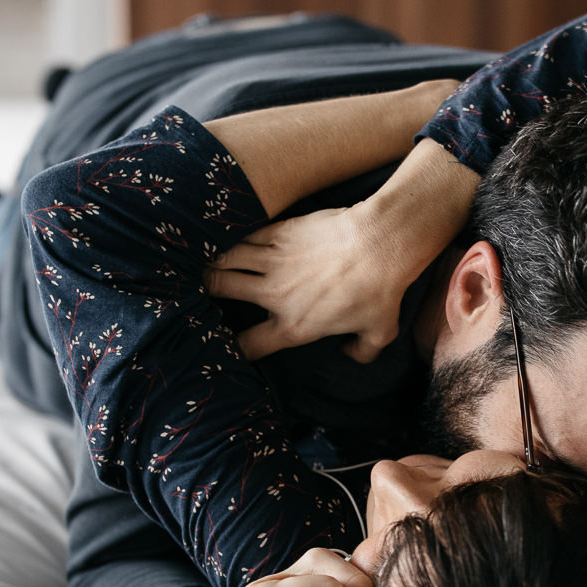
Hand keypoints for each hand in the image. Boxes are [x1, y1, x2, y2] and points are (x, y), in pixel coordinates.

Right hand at [205, 206, 414, 362]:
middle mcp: (275, 294)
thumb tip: (350, 353)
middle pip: (222, 290)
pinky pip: (247, 236)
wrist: (381, 243)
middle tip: (205, 291)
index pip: (249, 345)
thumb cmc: (382, 291)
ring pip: (227, 260)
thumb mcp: (379, 333)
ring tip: (210, 265)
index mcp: (294, 326)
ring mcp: (275, 260)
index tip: (231, 346)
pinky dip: (236, 240)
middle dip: (208, 292)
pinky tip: (232, 241)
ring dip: (216, 263)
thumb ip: (362, 352)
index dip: (234, 349)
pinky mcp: (281, 232)